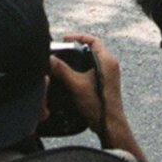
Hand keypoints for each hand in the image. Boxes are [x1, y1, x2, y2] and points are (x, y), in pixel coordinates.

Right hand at [50, 33, 141, 157]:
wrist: (109, 124)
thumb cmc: (98, 105)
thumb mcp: (76, 85)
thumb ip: (62, 70)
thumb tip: (50, 59)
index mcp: (107, 61)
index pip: (93, 40)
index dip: (78, 36)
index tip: (65, 39)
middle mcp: (111, 64)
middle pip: (93, 48)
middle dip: (78, 46)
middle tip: (64, 47)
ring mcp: (110, 73)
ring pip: (94, 58)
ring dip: (81, 57)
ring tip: (67, 59)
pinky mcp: (107, 81)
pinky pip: (95, 67)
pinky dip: (84, 66)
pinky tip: (73, 73)